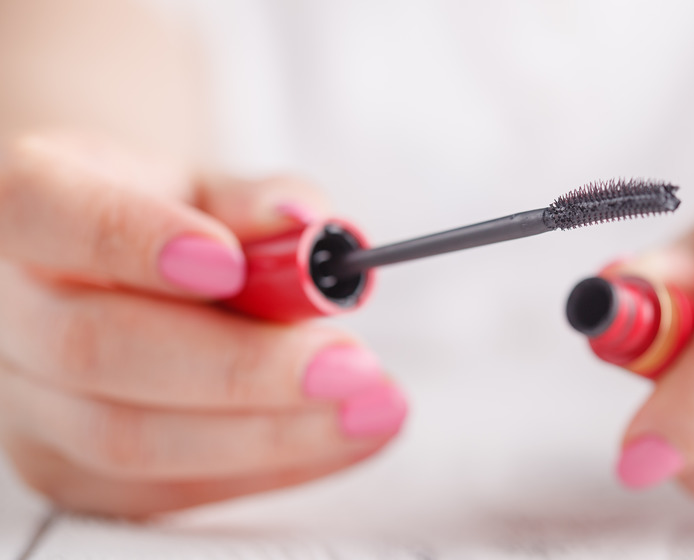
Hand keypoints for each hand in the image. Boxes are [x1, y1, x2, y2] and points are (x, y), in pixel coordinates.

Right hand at [0, 132, 406, 516]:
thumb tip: (311, 227)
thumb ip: (258, 203)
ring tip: (374, 406)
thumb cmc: (173, 222)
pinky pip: (170, 490)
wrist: (126, 278)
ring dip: (270, 431)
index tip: (233, 265)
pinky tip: (350, 435)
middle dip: (238, 365)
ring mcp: (26, 406)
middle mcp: (3, 312)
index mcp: (26, 202)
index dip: (136, 243)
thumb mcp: (213, 190)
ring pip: (130, 439)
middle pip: (94, 349)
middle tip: (350, 363)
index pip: (46, 214)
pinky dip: (274, 465)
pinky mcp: (74, 475)